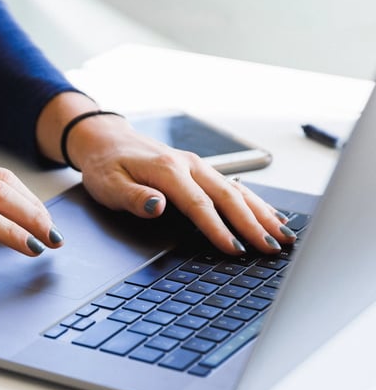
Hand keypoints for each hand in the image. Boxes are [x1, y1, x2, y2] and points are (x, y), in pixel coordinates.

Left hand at [37, 94, 296, 253]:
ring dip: (262, 213)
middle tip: (272, 248)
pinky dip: (255, 202)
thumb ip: (134, 197)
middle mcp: (189, 165)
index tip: (234, 249)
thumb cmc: (105, 166)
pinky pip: (234, 186)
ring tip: (283, 236)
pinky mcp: (200, 170)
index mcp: (167, 170)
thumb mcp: (109, 185)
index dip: (218, 229)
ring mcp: (198, 166)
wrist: (106, 140)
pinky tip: (271, 216)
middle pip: (228, 197)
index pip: (199, 204)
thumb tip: (158, 206)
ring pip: (237, 191)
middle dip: (253, 224)